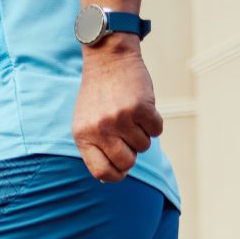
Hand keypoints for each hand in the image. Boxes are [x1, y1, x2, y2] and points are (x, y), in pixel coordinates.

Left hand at [72, 41, 162, 181]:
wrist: (108, 60)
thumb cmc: (98, 96)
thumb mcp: (86, 122)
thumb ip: (94, 149)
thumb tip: (108, 178)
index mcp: (83, 136)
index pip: (102, 172)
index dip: (116, 174)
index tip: (122, 168)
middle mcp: (100, 129)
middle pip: (126, 163)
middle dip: (132, 154)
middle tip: (128, 137)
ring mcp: (120, 118)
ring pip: (144, 146)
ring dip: (143, 133)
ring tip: (131, 116)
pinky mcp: (140, 107)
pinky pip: (156, 130)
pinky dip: (154, 122)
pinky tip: (143, 109)